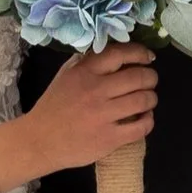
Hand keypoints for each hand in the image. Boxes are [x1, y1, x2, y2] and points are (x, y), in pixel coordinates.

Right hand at [26, 47, 158, 177]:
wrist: (40, 141)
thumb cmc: (54, 106)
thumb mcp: (65, 75)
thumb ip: (87, 62)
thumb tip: (115, 52)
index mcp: (84, 72)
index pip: (121, 53)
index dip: (140, 53)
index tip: (147, 58)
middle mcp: (95, 90)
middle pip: (138, 77)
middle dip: (150, 77)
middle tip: (150, 81)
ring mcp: (104, 115)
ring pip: (144, 100)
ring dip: (151, 98)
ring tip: (148, 100)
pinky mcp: (110, 138)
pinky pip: (142, 127)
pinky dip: (149, 120)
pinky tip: (144, 118)